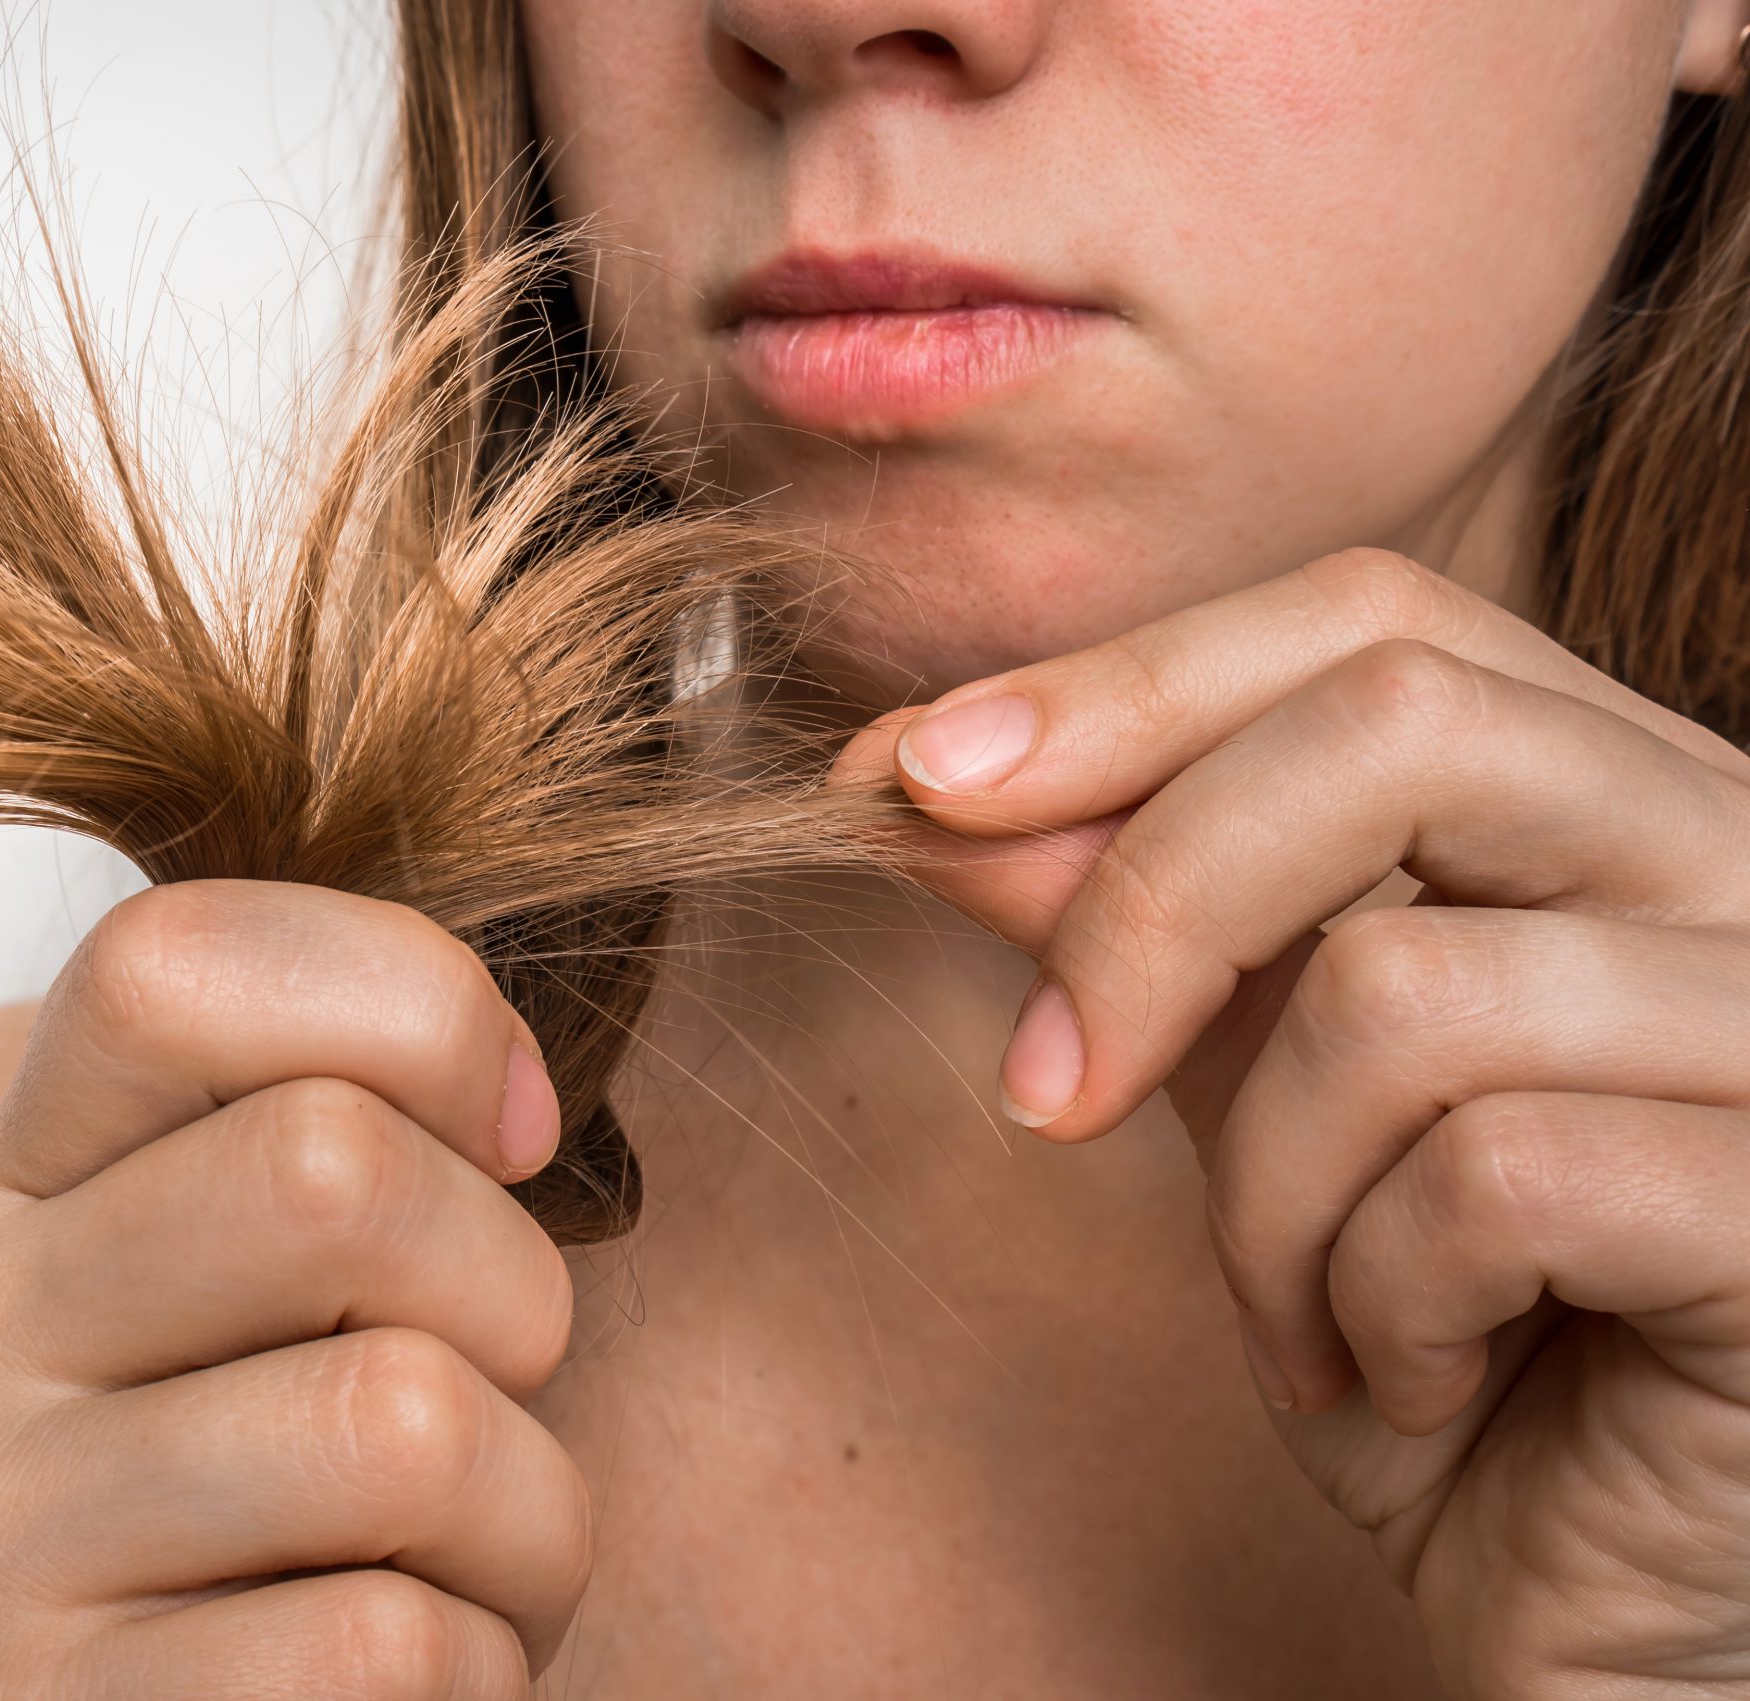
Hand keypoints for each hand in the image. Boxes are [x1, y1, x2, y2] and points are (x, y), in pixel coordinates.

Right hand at [0, 881, 590, 1698]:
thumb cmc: (307, 1505)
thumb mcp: (298, 1281)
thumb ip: (362, 1128)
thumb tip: (512, 1100)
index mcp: (18, 1187)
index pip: (173, 965)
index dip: (413, 1007)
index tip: (511, 1137)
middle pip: (327, 1168)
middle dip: (512, 1291)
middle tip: (489, 1395)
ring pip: (402, 1421)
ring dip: (525, 1518)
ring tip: (450, 1567)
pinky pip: (390, 1650)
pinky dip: (475, 1670)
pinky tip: (398, 1687)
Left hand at [841, 549, 1749, 1698]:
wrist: (1598, 1600)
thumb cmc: (1434, 1335)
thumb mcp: (1251, 1097)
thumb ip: (1132, 925)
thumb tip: (930, 784)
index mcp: (1624, 797)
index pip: (1375, 623)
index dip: (1127, 684)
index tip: (913, 781)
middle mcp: (1749, 861)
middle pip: (1401, 719)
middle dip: (1150, 904)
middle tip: (1049, 1092)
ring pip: (1402, 983)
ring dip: (1270, 1193)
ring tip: (1304, 1312)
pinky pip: (1494, 1175)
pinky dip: (1377, 1302)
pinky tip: (1420, 1381)